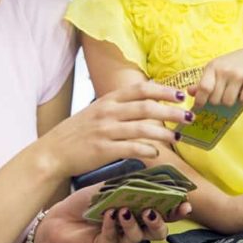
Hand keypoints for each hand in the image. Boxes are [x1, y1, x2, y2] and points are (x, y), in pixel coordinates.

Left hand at [33, 184, 192, 242]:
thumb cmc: (85, 204)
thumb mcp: (109, 188)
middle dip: (161, 222)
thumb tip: (150, 174)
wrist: (58, 218)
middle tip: (155, 211)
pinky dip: (112, 225)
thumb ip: (129, 184)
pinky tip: (108, 215)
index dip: (176, 210)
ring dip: (134, 223)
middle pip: (157, 231)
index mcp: (138, 212)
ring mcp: (121, 239)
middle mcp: (133, 227)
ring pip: (138, 237)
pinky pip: (114, 239)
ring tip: (125, 211)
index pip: (163, 212)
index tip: (184, 203)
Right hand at [35, 81, 192, 178]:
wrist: (52, 153)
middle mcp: (108, 112)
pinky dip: (146, 150)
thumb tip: (147, 103)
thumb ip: (119, 107)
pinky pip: (130, 148)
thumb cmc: (77, 133)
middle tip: (189, 117)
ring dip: (164, 133)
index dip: (163, 90)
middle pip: (146, 107)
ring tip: (178, 137)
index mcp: (108, 100)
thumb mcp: (96, 111)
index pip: (140, 89)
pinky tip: (155, 153)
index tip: (181, 95)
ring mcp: (105, 131)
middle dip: (171, 112)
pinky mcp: (103, 150)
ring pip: (142, 128)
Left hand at [191, 46, 242, 108]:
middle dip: (218, 101)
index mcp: (213, 66)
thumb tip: (189, 92)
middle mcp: (225, 70)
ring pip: (228, 102)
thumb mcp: (217, 69)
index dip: (200, 100)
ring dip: (231, 101)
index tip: (200, 106)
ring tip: (235, 91)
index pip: (203, 88)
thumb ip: (203, 81)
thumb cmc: (234, 65)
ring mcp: (239, 74)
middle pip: (215, 99)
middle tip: (224, 94)